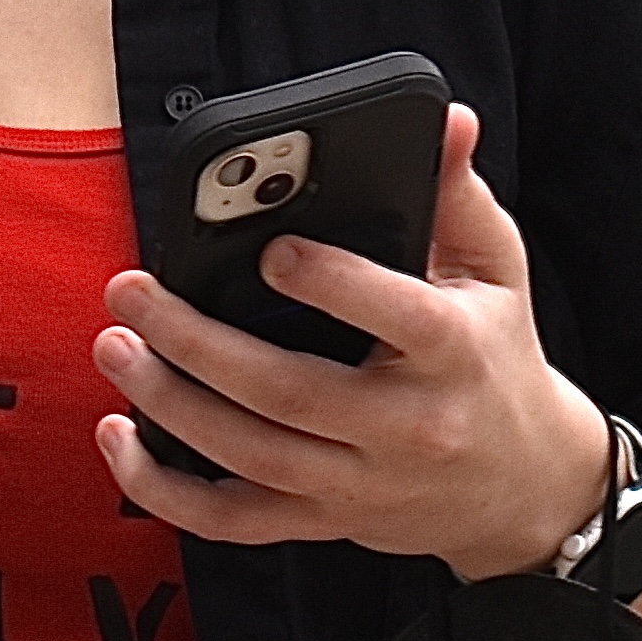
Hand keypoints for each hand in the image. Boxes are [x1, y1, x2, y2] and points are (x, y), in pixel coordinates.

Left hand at [91, 107, 615, 577]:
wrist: (526, 486)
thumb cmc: (495, 357)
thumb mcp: (495, 270)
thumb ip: (457, 194)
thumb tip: (447, 118)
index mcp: (453, 352)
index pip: (394, 315)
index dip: (329, 283)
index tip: (269, 250)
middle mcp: (406, 426)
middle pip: (289, 392)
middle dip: (198, 343)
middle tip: (132, 293)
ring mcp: (361, 484)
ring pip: (251, 457)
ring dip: (170, 405)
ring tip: (115, 347)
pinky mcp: (326, 521)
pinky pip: (233, 522)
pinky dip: (165, 492)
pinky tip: (120, 440)